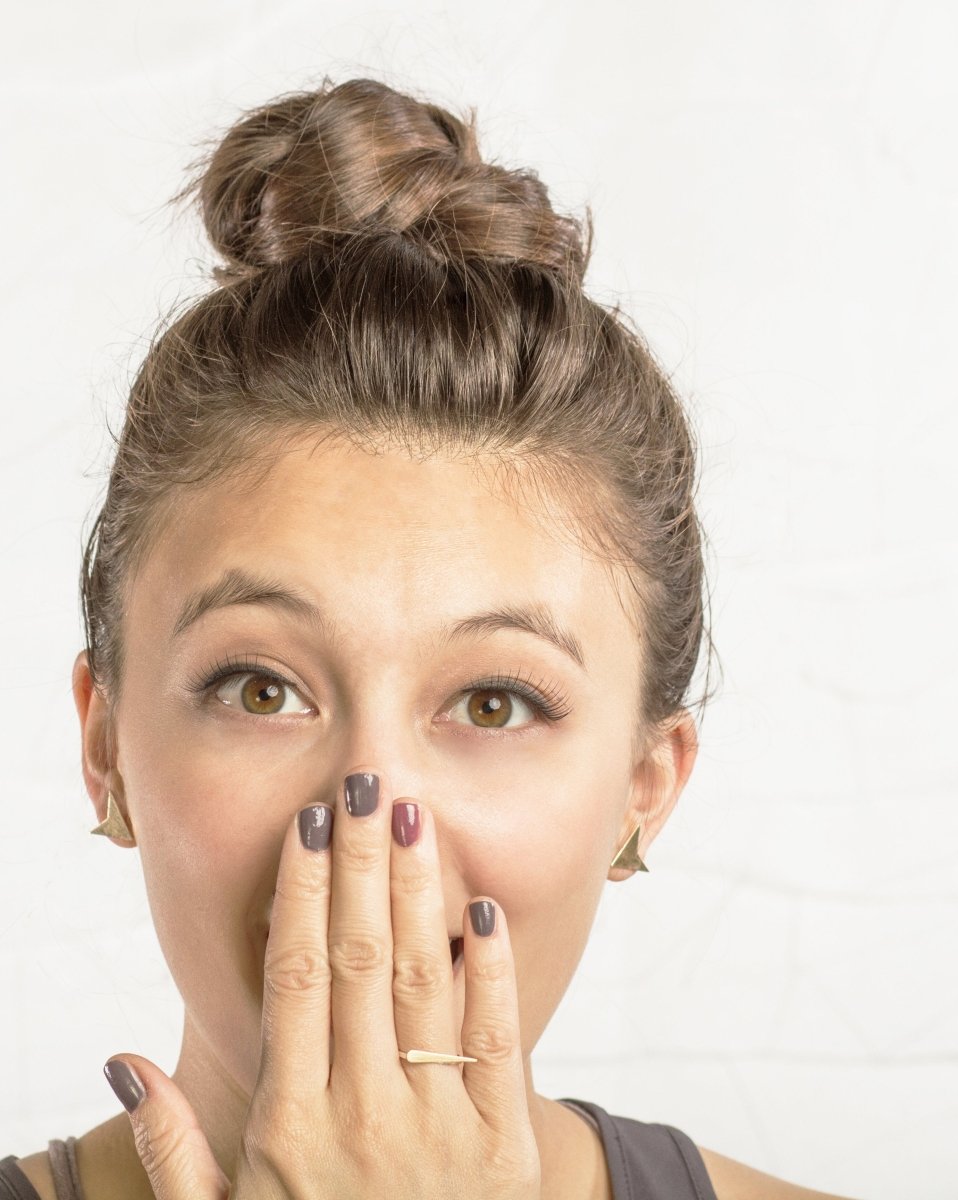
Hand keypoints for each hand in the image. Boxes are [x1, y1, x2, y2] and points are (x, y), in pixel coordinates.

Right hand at [103, 770, 541, 1198]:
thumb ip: (175, 1149)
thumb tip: (124, 1063)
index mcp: (290, 1126)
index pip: (294, 979)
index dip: (301, 895)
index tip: (307, 827)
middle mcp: (362, 1113)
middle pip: (356, 960)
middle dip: (359, 865)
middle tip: (361, 786)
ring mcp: (437, 1127)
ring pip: (422, 984)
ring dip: (418, 893)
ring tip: (413, 818)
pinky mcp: (503, 1147)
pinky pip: (498, 1042)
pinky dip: (490, 972)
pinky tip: (482, 911)